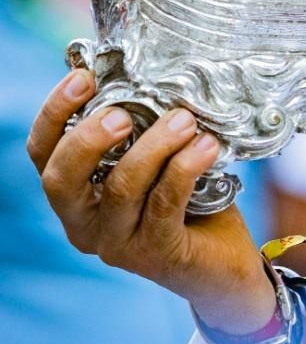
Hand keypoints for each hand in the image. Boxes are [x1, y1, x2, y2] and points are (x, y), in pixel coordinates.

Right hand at [28, 68, 276, 333]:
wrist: (223, 266)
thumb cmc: (189, 206)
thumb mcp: (158, 165)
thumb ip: (145, 133)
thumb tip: (157, 78)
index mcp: (75, 196)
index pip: (44, 154)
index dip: (55, 113)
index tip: (83, 77)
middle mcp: (84, 223)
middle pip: (61, 179)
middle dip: (88, 138)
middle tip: (122, 112)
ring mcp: (116, 244)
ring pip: (120, 188)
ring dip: (153, 147)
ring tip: (184, 120)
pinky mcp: (154, 254)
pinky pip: (163, 205)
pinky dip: (184, 169)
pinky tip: (206, 146)